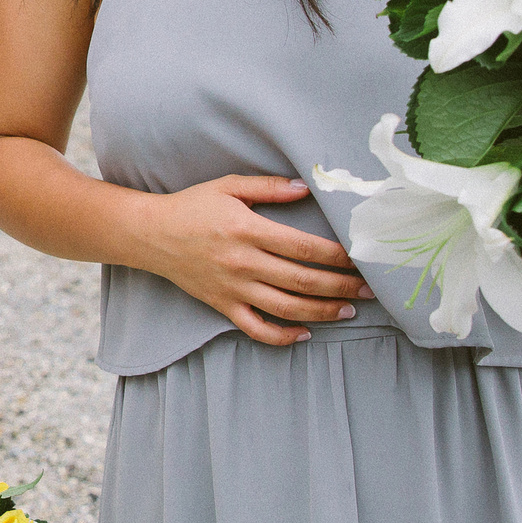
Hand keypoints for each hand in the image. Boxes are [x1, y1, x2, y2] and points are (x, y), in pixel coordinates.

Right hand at [140, 174, 373, 344]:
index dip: (338, 256)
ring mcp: (233, 288)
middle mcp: (243, 263)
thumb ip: (269, 187)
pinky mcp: (222, 305)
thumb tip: (306, 189)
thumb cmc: (193, 206)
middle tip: (370, 289)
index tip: (362, 258)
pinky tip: (305, 334)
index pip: (305, 248)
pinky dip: (282, 336)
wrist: (151, 234)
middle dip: (342, 286)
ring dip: (322, 312)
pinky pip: (256, 328)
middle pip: (303, 280)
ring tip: (349, 310)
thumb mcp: (228, 185)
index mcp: (248, 230)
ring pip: (287, 308)